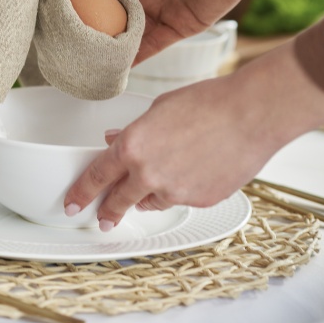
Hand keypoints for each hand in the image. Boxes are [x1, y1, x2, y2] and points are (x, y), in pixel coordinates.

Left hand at [62, 43, 323, 229]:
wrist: (251, 114)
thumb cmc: (208, 103)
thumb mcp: (158, 109)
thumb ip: (132, 131)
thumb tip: (114, 140)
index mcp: (132, 147)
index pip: (96, 176)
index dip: (81, 193)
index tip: (72, 204)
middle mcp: (149, 174)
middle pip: (119, 201)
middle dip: (108, 211)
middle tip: (102, 218)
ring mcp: (176, 192)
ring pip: (152, 202)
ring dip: (148, 196)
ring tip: (160, 180)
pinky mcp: (200, 201)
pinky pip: (181, 200)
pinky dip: (180, 191)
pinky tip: (194, 172)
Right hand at [65, 0, 266, 63]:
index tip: (47, 7)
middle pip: (101, 12)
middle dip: (82, 26)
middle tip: (56, 41)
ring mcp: (152, 10)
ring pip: (120, 33)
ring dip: (102, 46)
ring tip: (78, 61)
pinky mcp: (173, 29)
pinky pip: (146, 48)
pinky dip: (130, 60)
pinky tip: (110, 71)